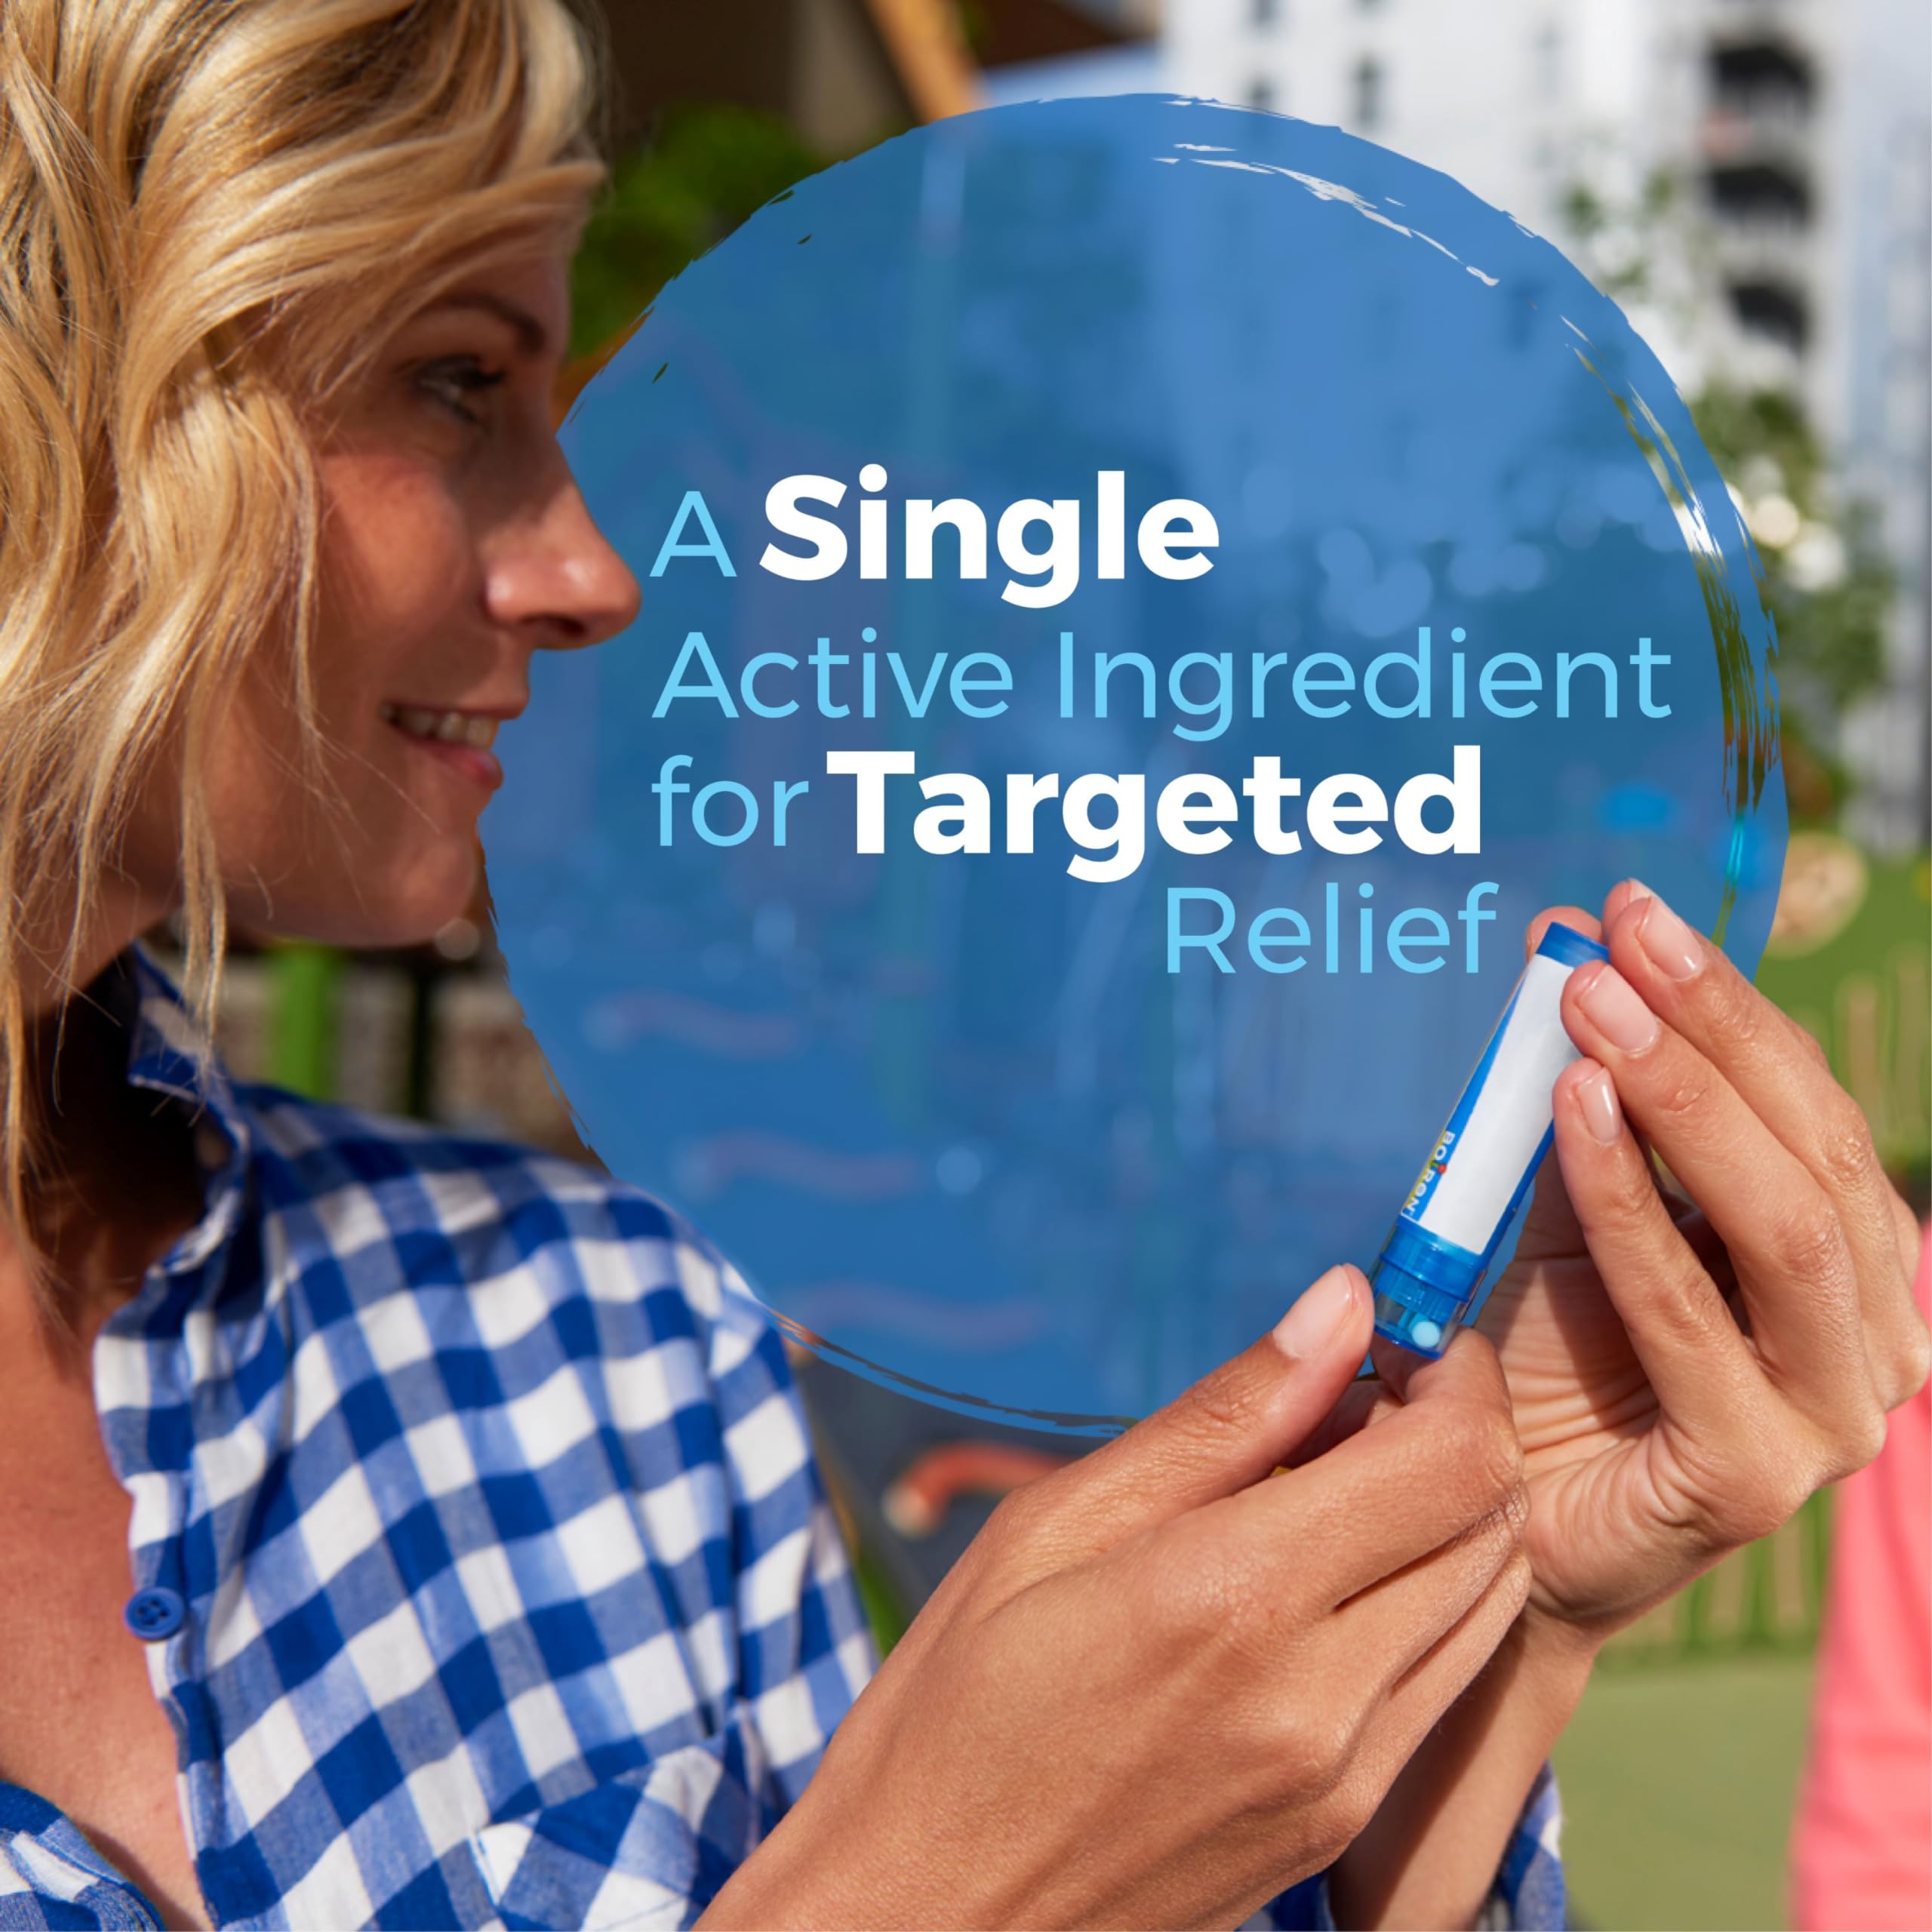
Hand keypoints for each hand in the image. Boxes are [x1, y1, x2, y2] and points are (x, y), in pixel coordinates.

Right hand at [703, 1266, 1530, 1930]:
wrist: (926, 1915)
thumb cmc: (957, 1705)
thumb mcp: (1054, 1526)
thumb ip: (1221, 1416)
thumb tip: (1338, 1303)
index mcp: (1234, 1598)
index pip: (1451, 1460)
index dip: (1452, 1373)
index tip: (1395, 1336)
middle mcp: (1322, 1697)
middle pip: (1491, 1522)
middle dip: (1455, 1430)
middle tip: (1363, 1393)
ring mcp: (1345, 1777)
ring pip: (1487, 1601)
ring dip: (1448, 1514)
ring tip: (1339, 1479)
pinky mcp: (1340, 1826)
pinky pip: (1443, 1681)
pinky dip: (1423, 1599)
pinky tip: (1326, 1573)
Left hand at [1475, 880, 1930, 1650]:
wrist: (1490, 1517)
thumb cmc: (1545, 1354)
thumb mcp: (1572, 1206)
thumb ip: (1588, 1097)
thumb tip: (1568, 946)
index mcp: (1851, 1265)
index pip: (1812, 1108)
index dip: (1731, 1003)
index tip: (1634, 912)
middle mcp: (1871, 1339)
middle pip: (1817, 1150)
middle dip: (1714, 1031)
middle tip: (1616, 941)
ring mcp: (1830, 1416)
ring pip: (1784, 1222)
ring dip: (1683, 1097)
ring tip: (1591, 1008)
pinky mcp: (1754, 1475)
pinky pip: (1688, 1310)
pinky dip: (1628, 1199)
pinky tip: (1574, 1109)